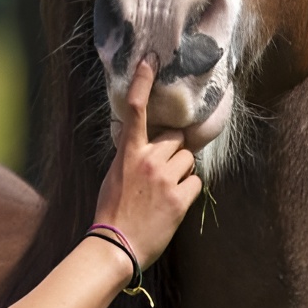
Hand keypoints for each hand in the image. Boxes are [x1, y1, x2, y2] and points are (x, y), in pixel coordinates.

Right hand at [93, 60, 201, 268]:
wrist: (116, 246)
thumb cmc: (112, 211)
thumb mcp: (114, 175)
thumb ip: (131, 155)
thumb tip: (143, 143)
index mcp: (127, 153)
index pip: (135, 111)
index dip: (143, 83)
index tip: (151, 61)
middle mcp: (148, 160)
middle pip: (176, 138)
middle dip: (173, 151)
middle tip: (161, 172)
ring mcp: (165, 178)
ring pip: (188, 159)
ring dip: (181, 171)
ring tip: (165, 192)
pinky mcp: (180, 198)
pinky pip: (196, 181)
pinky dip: (188, 190)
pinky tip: (173, 203)